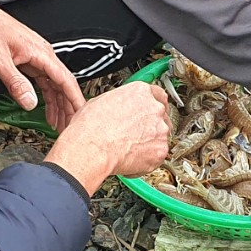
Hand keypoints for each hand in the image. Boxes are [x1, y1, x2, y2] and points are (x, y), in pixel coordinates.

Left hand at [0, 0, 84, 132]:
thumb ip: (15, 83)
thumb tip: (30, 102)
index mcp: (40, 53)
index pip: (65, 80)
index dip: (74, 99)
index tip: (81, 115)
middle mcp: (42, 54)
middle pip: (62, 84)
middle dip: (67, 107)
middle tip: (68, 127)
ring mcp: (35, 57)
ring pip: (53, 84)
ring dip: (57, 104)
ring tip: (58, 123)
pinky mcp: (27, 60)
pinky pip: (42, 81)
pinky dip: (46, 96)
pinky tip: (46, 108)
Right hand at [45, 83, 171, 194]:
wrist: (92, 149)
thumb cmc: (90, 127)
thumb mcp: (101, 102)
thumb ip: (120, 103)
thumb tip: (118, 108)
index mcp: (140, 92)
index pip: (158, 95)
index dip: (153, 104)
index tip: (150, 111)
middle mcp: (154, 108)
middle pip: (161, 116)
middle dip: (150, 125)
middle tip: (135, 134)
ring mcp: (160, 130)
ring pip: (160, 136)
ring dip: (149, 142)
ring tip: (128, 148)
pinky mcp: (160, 150)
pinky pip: (157, 155)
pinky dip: (147, 159)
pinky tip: (130, 159)